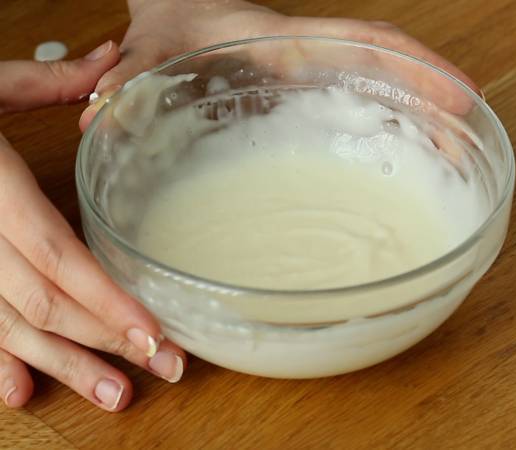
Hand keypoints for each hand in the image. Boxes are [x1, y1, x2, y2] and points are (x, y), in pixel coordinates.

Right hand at [0, 42, 185, 411]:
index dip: (104, 298)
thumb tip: (110, 57)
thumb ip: (46, 82)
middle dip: (105, 340)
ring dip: (63, 365)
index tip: (151, 331)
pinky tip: (20, 391)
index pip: (55, 255)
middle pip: (44, 302)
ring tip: (115, 395)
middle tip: (163, 367)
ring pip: (9, 327)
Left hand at [79, 0, 480, 129]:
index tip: (460, 96)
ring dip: (416, 121)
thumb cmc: (171, 21)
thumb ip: (127, 78)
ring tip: (454, 158)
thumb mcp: (151, 48)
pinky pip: (353, 106)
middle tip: (471, 141)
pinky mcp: (304, 96)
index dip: (416, 69)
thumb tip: (98, 118)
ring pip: (378, 92)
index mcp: (286, 43)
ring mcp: (311, 79)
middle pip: (389, 74)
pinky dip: (384, 125)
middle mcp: (308, 61)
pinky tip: (402, 156)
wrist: (175, 11)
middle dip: (433, 102)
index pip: (366, 46)